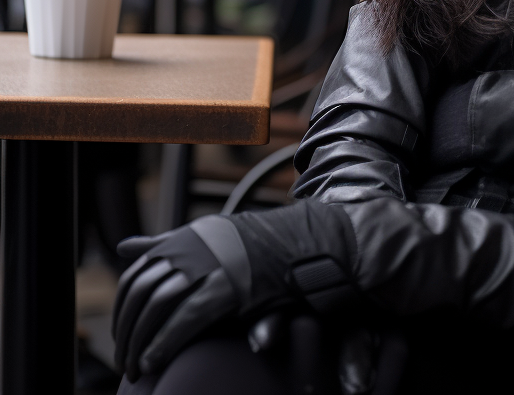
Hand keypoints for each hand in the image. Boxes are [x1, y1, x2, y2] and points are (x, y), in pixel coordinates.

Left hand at [113, 204, 356, 381]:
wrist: (303, 242)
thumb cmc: (252, 247)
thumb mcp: (208, 239)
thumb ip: (167, 243)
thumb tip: (124, 246)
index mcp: (186, 237)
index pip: (138, 274)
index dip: (123, 307)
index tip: (122, 331)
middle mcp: (195, 246)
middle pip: (143, 292)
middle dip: (128, 329)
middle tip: (125, 358)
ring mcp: (212, 264)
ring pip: (159, 306)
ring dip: (141, 340)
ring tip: (136, 365)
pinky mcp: (230, 287)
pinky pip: (185, 318)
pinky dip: (164, 342)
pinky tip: (154, 360)